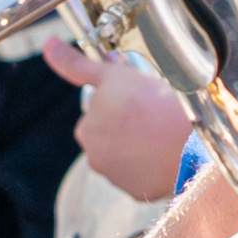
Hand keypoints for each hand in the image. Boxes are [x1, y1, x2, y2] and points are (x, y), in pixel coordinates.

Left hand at [44, 33, 192, 199]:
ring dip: (141, 147)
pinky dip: (154, 166)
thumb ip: (75, 64)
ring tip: (163, 133)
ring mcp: (119, 179)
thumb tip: (48, 45)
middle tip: (152, 115)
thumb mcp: (112, 75)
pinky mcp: (141, 192)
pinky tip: (167, 152)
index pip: (99, 116)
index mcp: (86, 131)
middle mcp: (96, 159)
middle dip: (127, 128)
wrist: (189, 140)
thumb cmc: (151, 103)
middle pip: (112, 139)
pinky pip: (145, 176)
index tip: (138, 101)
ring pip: (129, 158)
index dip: (120, 106)